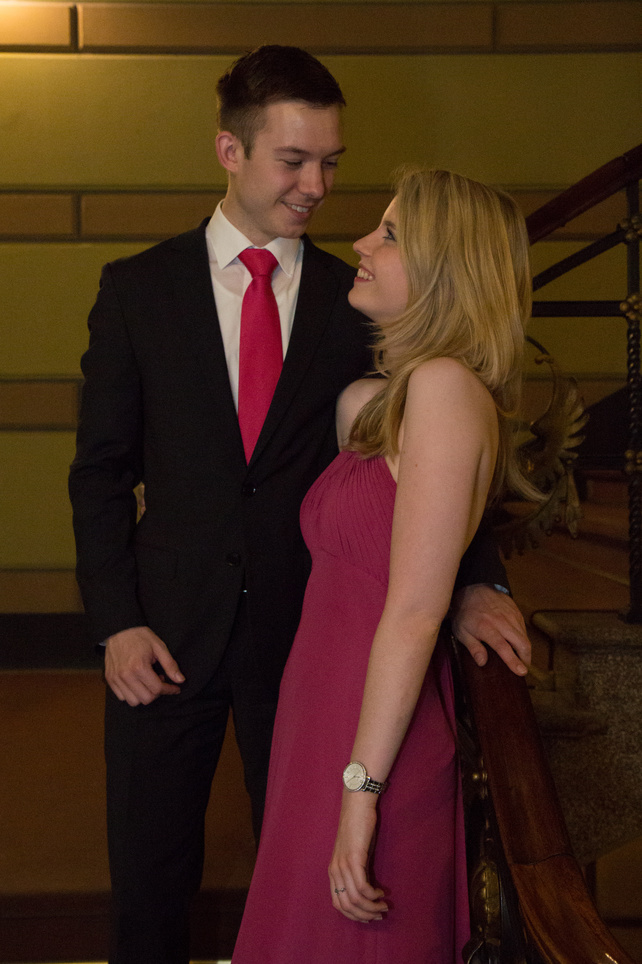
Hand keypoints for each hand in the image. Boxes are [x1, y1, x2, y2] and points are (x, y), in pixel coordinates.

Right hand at [105, 625, 184, 705]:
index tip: (175, 687)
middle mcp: (126, 675)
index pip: (157, 689)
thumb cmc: (140, 636)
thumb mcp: (159, 646)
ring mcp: (115, 678)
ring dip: (143, 695)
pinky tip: (137, 682)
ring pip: (133, 701)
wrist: (119, 628)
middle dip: (157, 693)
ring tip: (147, 682)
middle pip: (146, 699)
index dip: (169, 690)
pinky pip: (122, 697)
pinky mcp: (109, 679)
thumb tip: (180, 680)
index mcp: (139, 667)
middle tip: (160, 681)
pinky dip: (131, 694)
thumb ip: (170, 664)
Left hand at [328, 792, 387, 922]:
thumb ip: (356, 872)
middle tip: (380, 914)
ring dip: (372, 907)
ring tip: (384, 906)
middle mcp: (335, 871)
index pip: (338, 905)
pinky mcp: (354, 858)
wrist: (357, 805)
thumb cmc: (358, 828)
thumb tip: (367, 892)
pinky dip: (373, 895)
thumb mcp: (354, 854)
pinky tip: (381, 892)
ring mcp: (343, 865)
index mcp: (332, 872)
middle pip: (347, 906)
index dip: (354, 915)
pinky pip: (362, 887)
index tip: (369, 916)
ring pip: (355, 899)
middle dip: (365, 915)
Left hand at [451, 584, 530, 675]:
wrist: (474, 587)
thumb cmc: (465, 612)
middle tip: (523, 669)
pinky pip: (523, 628)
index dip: (513, 661)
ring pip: (525, 636)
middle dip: (526, 659)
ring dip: (525, 649)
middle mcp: (502, 622)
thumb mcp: (461, 631)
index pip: (504, 648)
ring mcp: (511, 616)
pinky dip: (523, 638)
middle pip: (521, 643)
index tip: (521, 672)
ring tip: (522, 659)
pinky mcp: (516, 611)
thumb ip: (473, 647)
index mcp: (487, 628)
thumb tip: (482, 663)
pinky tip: (518, 644)